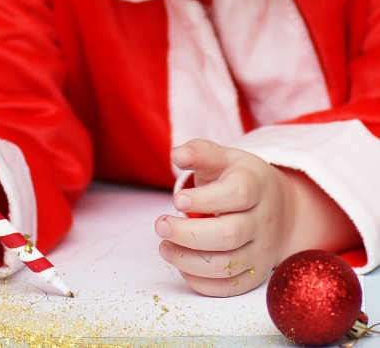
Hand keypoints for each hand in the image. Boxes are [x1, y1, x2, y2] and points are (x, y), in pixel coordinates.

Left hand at [154, 139, 297, 296]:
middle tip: (161, 225)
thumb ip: (200, 153)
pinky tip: (181, 264)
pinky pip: (229, 287)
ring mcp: (262, 250)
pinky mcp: (255, 273)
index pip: (237, 194)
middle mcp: (263, 220)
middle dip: (188, 233)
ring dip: (188, 260)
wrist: (280, 207)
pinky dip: (200, 281)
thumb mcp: (224, 158)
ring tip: (164, 246)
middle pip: (229, 234)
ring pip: (227, 265)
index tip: (177, 199)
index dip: (205, 199)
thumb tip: (177, 154)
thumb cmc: (241, 179)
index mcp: (256, 186)